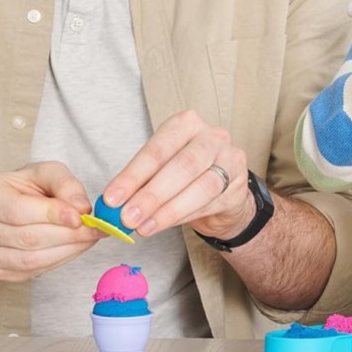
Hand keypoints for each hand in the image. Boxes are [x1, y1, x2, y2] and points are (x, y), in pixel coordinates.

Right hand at [0, 162, 103, 280]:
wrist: (6, 208)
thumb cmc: (25, 188)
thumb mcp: (46, 173)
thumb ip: (66, 185)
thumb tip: (82, 208)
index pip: (18, 211)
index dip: (53, 215)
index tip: (81, 217)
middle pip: (27, 238)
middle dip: (68, 235)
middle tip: (95, 229)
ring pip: (31, 259)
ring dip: (68, 250)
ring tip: (89, 238)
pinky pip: (32, 271)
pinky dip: (59, 260)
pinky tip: (73, 247)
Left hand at [103, 110, 252, 239]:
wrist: (222, 192)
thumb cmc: (186, 175)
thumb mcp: (161, 169)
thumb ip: (141, 182)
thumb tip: (114, 205)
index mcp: (187, 124)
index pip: (157, 150)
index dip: (133, 176)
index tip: (112, 199)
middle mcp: (212, 137)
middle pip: (182, 166)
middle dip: (151, 195)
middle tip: (128, 217)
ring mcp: (230, 160)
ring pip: (201, 187)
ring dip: (168, 210)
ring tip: (144, 226)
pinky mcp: (239, 187)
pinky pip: (210, 204)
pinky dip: (183, 217)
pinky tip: (164, 225)